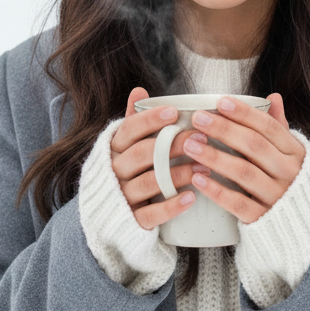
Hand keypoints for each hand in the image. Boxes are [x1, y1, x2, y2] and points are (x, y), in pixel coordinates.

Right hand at [109, 87, 209, 230]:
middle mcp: (115, 170)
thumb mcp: (125, 145)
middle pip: (142, 154)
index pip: (130, 129)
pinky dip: (171, 206)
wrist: (105, 215)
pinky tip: (192, 197)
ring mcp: (122, 196)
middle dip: (172, 144)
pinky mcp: (130, 220)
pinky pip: (151, 214)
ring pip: (149, 182)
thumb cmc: (126, 171)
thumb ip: (134, 120)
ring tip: (204, 167)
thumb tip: (139, 90)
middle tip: (200, 137)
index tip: (174, 112)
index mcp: (114, 148)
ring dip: (178, 173)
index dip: (151, 120)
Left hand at [181, 94, 304, 223]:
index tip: (220, 102)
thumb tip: (273, 97)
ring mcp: (277, 197)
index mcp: (295, 152)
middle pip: (254, 146)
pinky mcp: (263, 219)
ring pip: (244, 172)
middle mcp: (289, 173)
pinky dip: (217, 190)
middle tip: (198, 118)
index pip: (268, 127)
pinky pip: (238, 203)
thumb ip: (278, 127)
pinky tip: (198, 178)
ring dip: (215, 156)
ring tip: (190, 145)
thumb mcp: (289, 154)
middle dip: (224, 129)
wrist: (298, 227)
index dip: (244, 113)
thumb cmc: (287, 181)